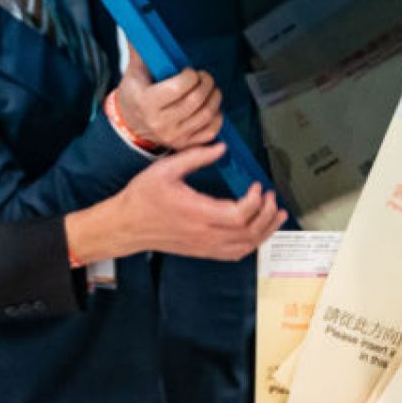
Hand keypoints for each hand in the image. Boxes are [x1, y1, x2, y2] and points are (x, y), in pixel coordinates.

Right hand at [67, 143, 286, 261]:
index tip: (256, 185)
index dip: (254, 200)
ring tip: (276, 214)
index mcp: (196, 213)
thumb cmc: (142, 197)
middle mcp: (204, 234)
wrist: (126, 226)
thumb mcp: (166, 169)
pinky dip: (251, 244)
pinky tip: (258, 232)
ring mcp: (204, 246)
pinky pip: (235, 254)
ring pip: (245, 246)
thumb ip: (196, 157)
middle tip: (270, 196)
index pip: (238, 214)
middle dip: (266, 214)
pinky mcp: (202, 251)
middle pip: (248, 232)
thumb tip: (222, 148)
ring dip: (265, 231)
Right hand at [111, 45, 221, 151]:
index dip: (191, 76)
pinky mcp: (184, 144)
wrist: (130, 125)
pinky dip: (217, 117)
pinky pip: (210, 132)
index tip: (190, 71)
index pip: (179, 87)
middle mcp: (160, 122)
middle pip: (196, 101)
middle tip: (204, 77)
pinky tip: (212, 106)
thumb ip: (139, 50)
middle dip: (207, 84)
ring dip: (215, 97)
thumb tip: (138, 25)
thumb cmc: (134, 95)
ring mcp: (173, 136)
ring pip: (207, 115)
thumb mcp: (133, 72)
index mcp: (147, 103)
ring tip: (210, 88)